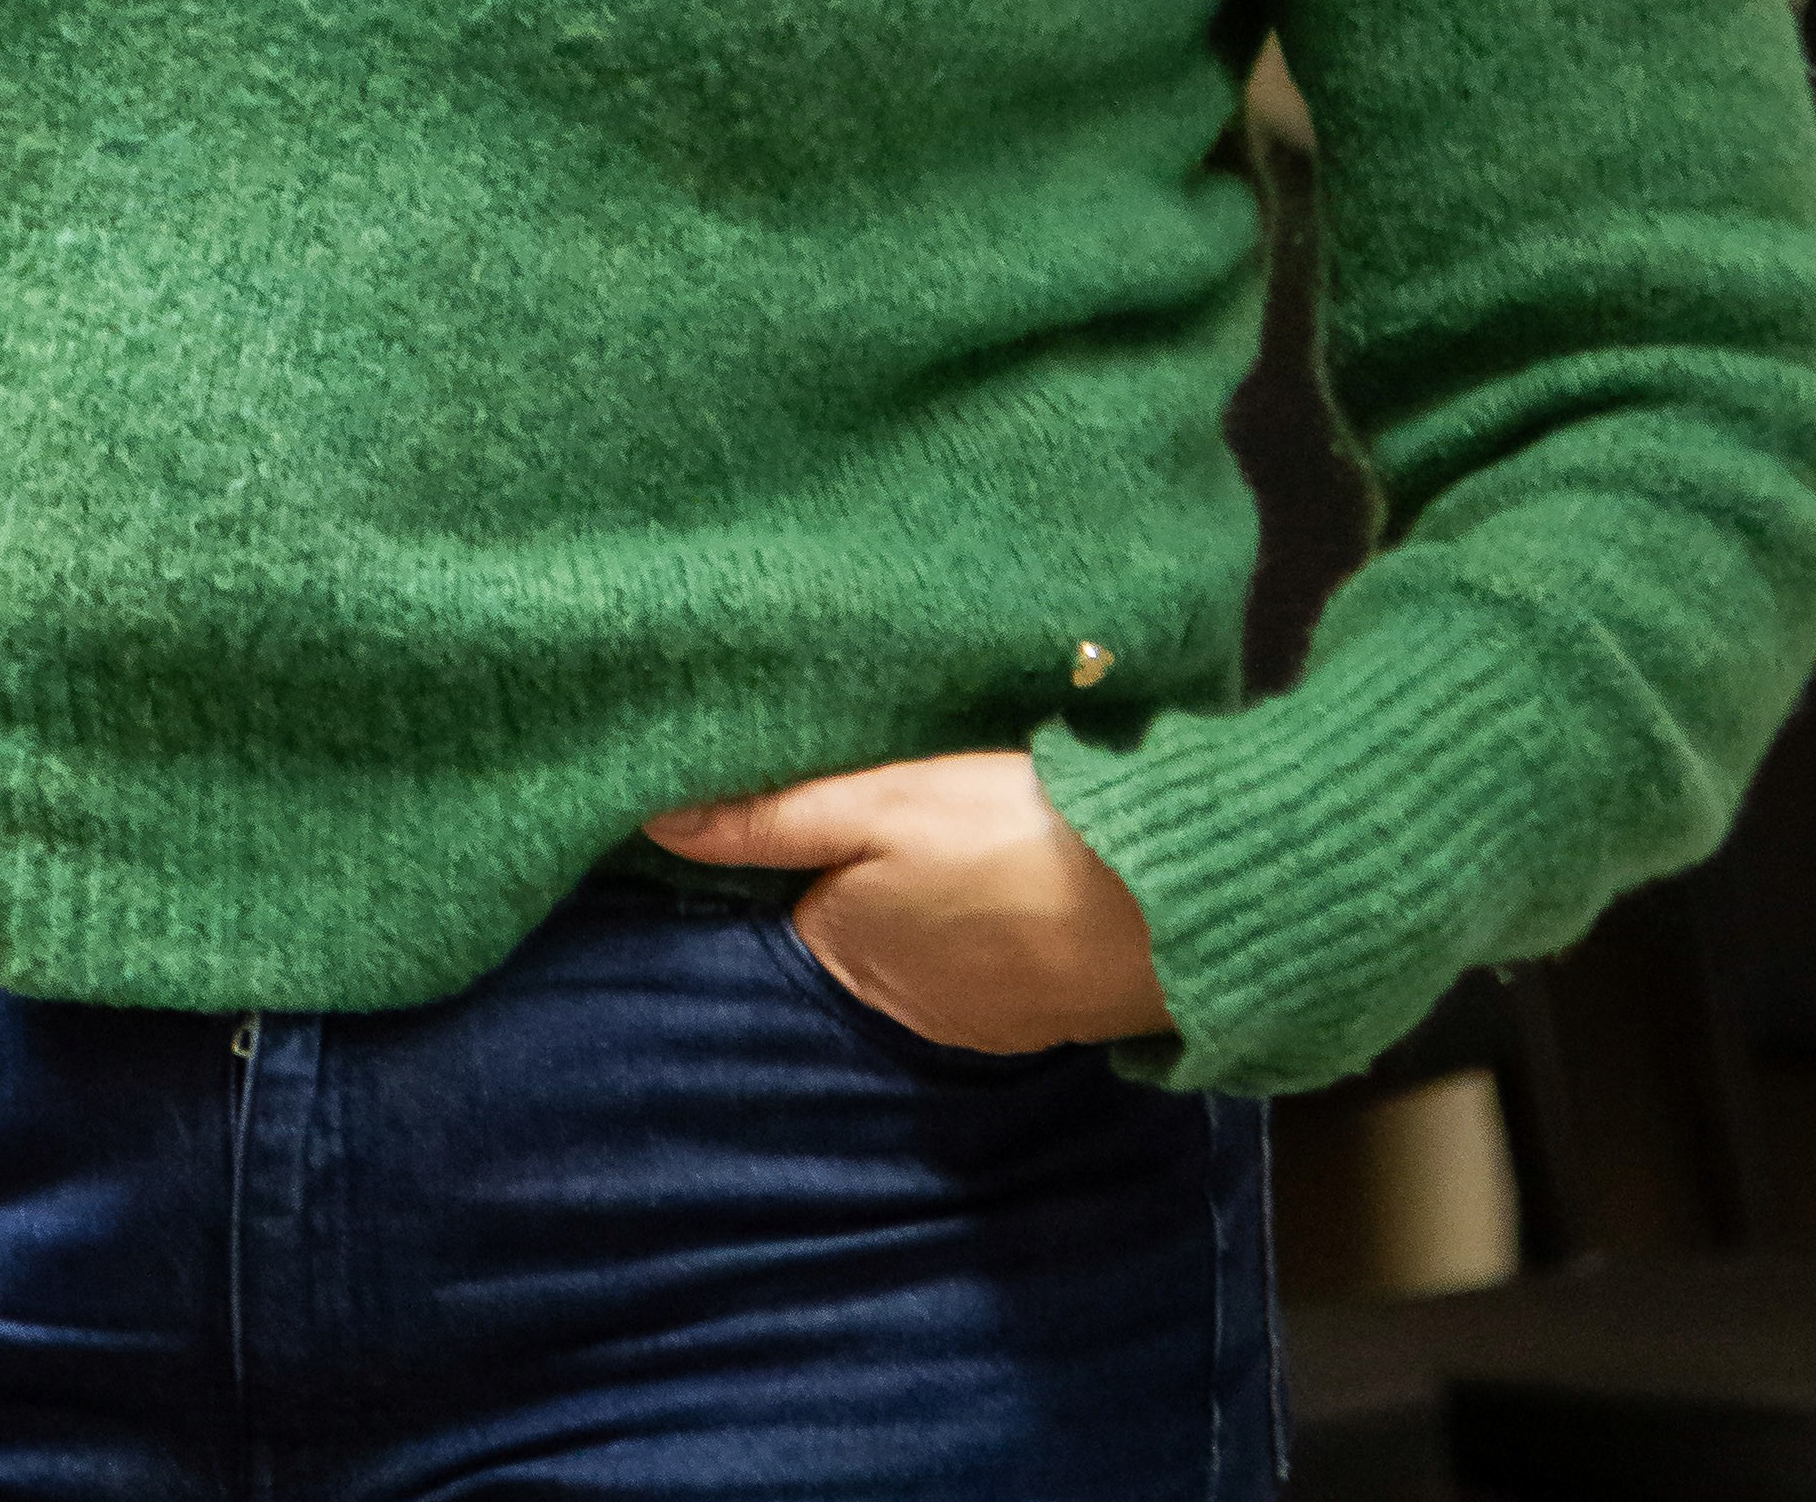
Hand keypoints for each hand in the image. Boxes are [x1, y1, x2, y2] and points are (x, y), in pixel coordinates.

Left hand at [645, 749, 1164, 1054]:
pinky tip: (1018, 877)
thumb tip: (653, 821)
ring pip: (930, 946)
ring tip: (969, 835)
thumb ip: (770, 819)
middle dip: (875, 879)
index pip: (793, 898)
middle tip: (910, 805)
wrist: (1162, 904)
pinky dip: (996, 923)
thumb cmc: (1008, 838)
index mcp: (845, 954)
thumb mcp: (879, 806)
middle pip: (862, 927)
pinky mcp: (1043, 1011)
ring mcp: (979, 1018)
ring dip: (939, 902)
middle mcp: (901, 1008)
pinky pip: (991, 963)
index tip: (827, 797)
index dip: (803, 846)